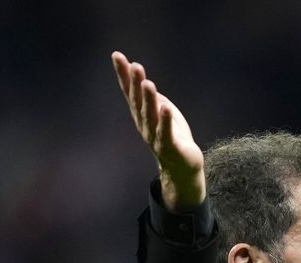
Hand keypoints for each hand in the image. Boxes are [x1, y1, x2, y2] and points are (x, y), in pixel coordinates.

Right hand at [112, 51, 205, 209]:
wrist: (183, 168)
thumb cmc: (174, 138)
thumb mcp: (165, 113)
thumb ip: (156, 99)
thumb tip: (146, 85)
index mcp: (142, 114)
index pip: (130, 91)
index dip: (123, 74)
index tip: (117, 56)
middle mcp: (144, 124)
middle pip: (138, 102)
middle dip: (135, 84)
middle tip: (135, 66)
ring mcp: (155, 136)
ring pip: (150, 116)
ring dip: (148, 100)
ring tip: (148, 83)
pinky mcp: (169, 147)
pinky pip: (166, 132)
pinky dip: (165, 121)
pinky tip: (164, 108)